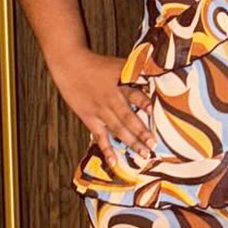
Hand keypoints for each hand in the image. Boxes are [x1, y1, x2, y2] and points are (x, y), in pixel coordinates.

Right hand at [51, 49, 157, 169]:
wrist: (70, 64)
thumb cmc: (98, 64)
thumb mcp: (120, 64)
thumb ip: (137, 71)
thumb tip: (158, 73)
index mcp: (120, 84)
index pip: (135, 95)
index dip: (145, 102)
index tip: (155, 111)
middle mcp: (111, 99)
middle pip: (128, 117)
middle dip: (141, 131)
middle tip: (153, 145)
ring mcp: (100, 110)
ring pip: (117, 129)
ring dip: (131, 142)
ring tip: (144, 154)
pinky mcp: (89, 118)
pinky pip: (99, 136)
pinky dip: (106, 149)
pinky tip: (114, 163)